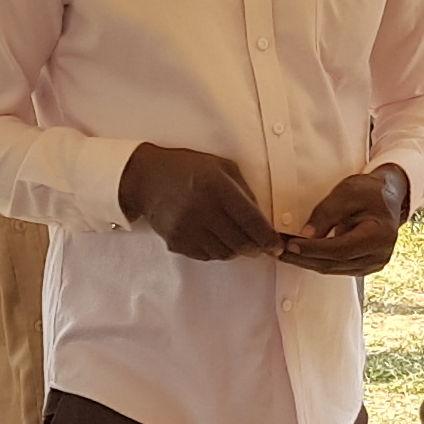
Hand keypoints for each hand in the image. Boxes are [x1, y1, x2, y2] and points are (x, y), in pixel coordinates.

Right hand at [118, 144, 283, 263]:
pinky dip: (217, 251)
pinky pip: (206, 256)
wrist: (147, 179)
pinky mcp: (176, 241)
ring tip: (236, 240)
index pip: (251, 221)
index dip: (267, 238)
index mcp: (216, 187)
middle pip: (240, 242)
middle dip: (255, 248)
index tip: (276, 246)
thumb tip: (262, 219)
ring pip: (224, 253)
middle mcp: (201, 209)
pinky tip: (215, 238)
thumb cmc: (187, 170)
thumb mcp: (221, 167)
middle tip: (261, 247)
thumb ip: (244, 190)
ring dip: (236, 250)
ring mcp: (187, 228)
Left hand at [278, 166, 408, 277]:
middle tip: (278, 250)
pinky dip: (316, 261)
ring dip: (306, 262)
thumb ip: (327, 213)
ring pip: (332, 269)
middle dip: (304, 258)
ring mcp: (372, 264)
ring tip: (284, 252)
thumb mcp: (348, 192)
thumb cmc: (370, 191)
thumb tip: (305, 236)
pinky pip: (336, 268)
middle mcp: (379, 256)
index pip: (340, 249)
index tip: (289, 245)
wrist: (388, 197)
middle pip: (334, 263)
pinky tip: (300, 254)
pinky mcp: (364, 267)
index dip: (313, 250)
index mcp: (379, 236)